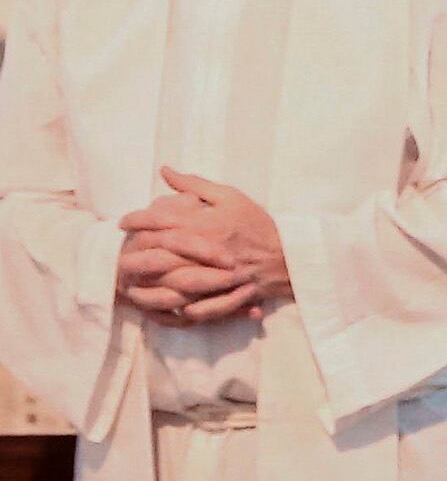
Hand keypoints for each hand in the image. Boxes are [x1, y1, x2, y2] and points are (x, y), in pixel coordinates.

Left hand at [118, 168, 291, 322]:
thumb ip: (195, 185)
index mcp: (209, 224)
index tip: (124, 221)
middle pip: (161, 253)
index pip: (162, 220)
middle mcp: (210, 250)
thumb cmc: (258, 224)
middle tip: (121, 252)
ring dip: (150, 284)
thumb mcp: (231, 197)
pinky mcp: (227, 295)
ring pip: (175, 283)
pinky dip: (181, 308)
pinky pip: (200, 307)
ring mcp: (219, 276)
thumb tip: (165, 171)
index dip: (137, 219)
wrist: (290, 254)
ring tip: (133, 281)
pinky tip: (164, 306)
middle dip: (135, 252)